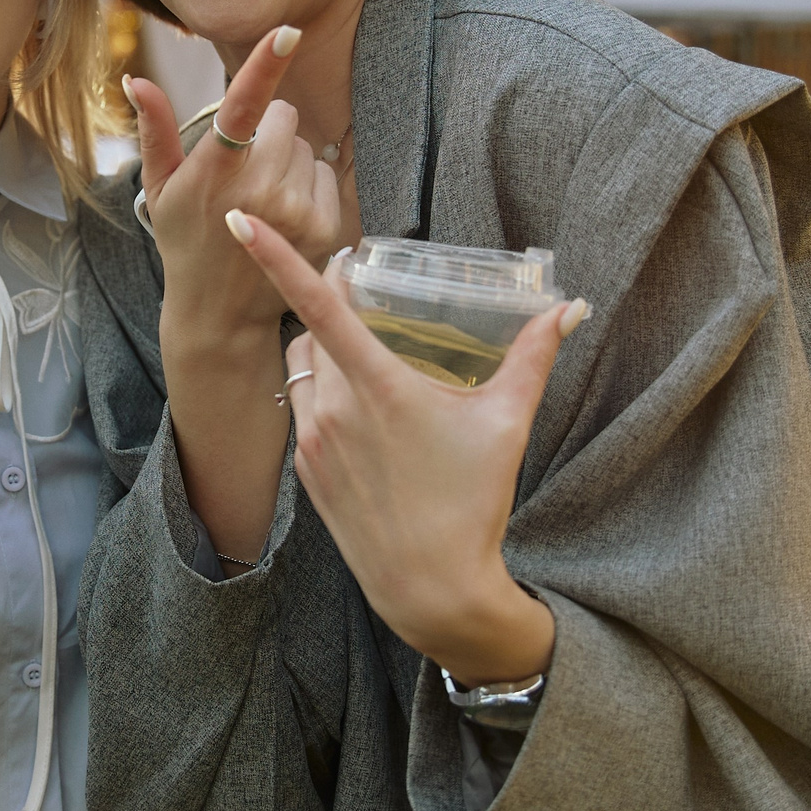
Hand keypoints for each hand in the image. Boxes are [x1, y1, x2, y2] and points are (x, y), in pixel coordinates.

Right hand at [125, 27, 345, 338]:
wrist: (219, 312)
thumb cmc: (185, 241)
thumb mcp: (160, 188)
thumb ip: (155, 130)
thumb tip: (134, 79)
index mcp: (215, 171)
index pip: (244, 108)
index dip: (266, 64)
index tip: (287, 31)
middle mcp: (258, 188)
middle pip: (282, 118)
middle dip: (266, 132)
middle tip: (243, 170)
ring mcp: (294, 209)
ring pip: (304, 147)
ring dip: (287, 161)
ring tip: (262, 197)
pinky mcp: (323, 227)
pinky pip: (325, 175)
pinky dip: (308, 186)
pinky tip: (284, 212)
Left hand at [229, 209, 569, 684]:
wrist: (434, 591)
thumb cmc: (472, 506)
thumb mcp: (506, 423)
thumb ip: (532, 357)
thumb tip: (569, 309)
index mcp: (378, 387)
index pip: (316, 304)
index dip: (274, 256)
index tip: (241, 219)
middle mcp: (333, 409)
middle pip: (310, 330)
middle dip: (329, 304)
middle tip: (365, 293)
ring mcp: (313, 442)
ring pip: (300, 369)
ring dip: (321, 351)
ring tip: (365, 354)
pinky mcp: (306, 472)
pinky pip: (301, 411)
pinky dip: (321, 395)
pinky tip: (359, 411)